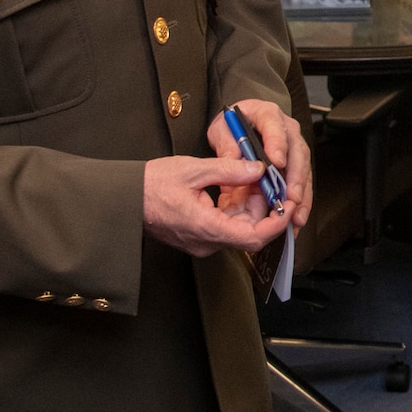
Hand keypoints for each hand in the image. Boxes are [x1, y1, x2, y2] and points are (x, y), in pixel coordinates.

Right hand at [142, 154, 289, 256]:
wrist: (123, 199)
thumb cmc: (152, 184)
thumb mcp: (194, 169)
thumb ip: (230, 170)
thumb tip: (258, 169)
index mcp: (207, 228)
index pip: (254, 237)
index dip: (276, 223)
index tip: (288, 204)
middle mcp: (207, 242)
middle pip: (249, 232)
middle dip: (265, 207)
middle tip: (271, 181)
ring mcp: (202, 242)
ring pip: (239, 228)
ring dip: (250, 206)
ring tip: (253, 178)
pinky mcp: (198, 236)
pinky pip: (225, 226)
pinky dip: (236, 208)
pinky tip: (236, 187)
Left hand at [208, 98, 311, 230]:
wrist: (237, 128)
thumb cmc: (232, 127)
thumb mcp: (222, 131)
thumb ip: (227, 146)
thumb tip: (233, 164)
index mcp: (267, 115)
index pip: (275, 127)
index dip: (277, 144)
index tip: (277, 162)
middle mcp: (287, 131)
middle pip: (297, 153)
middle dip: (295, 178)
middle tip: (291, 197)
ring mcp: (294, 149)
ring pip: (303, 172)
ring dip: (301, 196)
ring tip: (296, 215)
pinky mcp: (294, 167)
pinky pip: (301, 185)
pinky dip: (299, 204)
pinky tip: (295, 219)